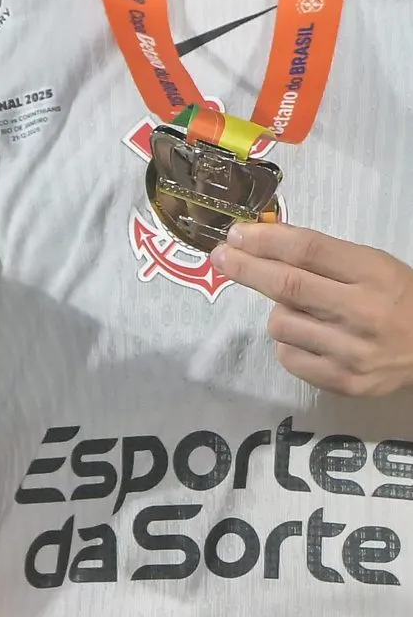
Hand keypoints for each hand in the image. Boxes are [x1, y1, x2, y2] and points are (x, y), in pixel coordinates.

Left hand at [214, 223, 412, 396]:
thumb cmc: (397, 300)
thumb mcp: (372, 266)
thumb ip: (321, 255)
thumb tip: (257, 240)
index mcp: (375, 275)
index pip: (308, 250)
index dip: (264, 240)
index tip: (235, 234)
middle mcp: (365, 313)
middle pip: (288, 285)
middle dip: (246, 268)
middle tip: (221, 257)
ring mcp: (354, 352)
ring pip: (281, 324)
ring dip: (279, 312)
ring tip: (302, 312)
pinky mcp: (344, 382)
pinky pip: (288, 357)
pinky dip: (289, 344)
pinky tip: (310, 339)